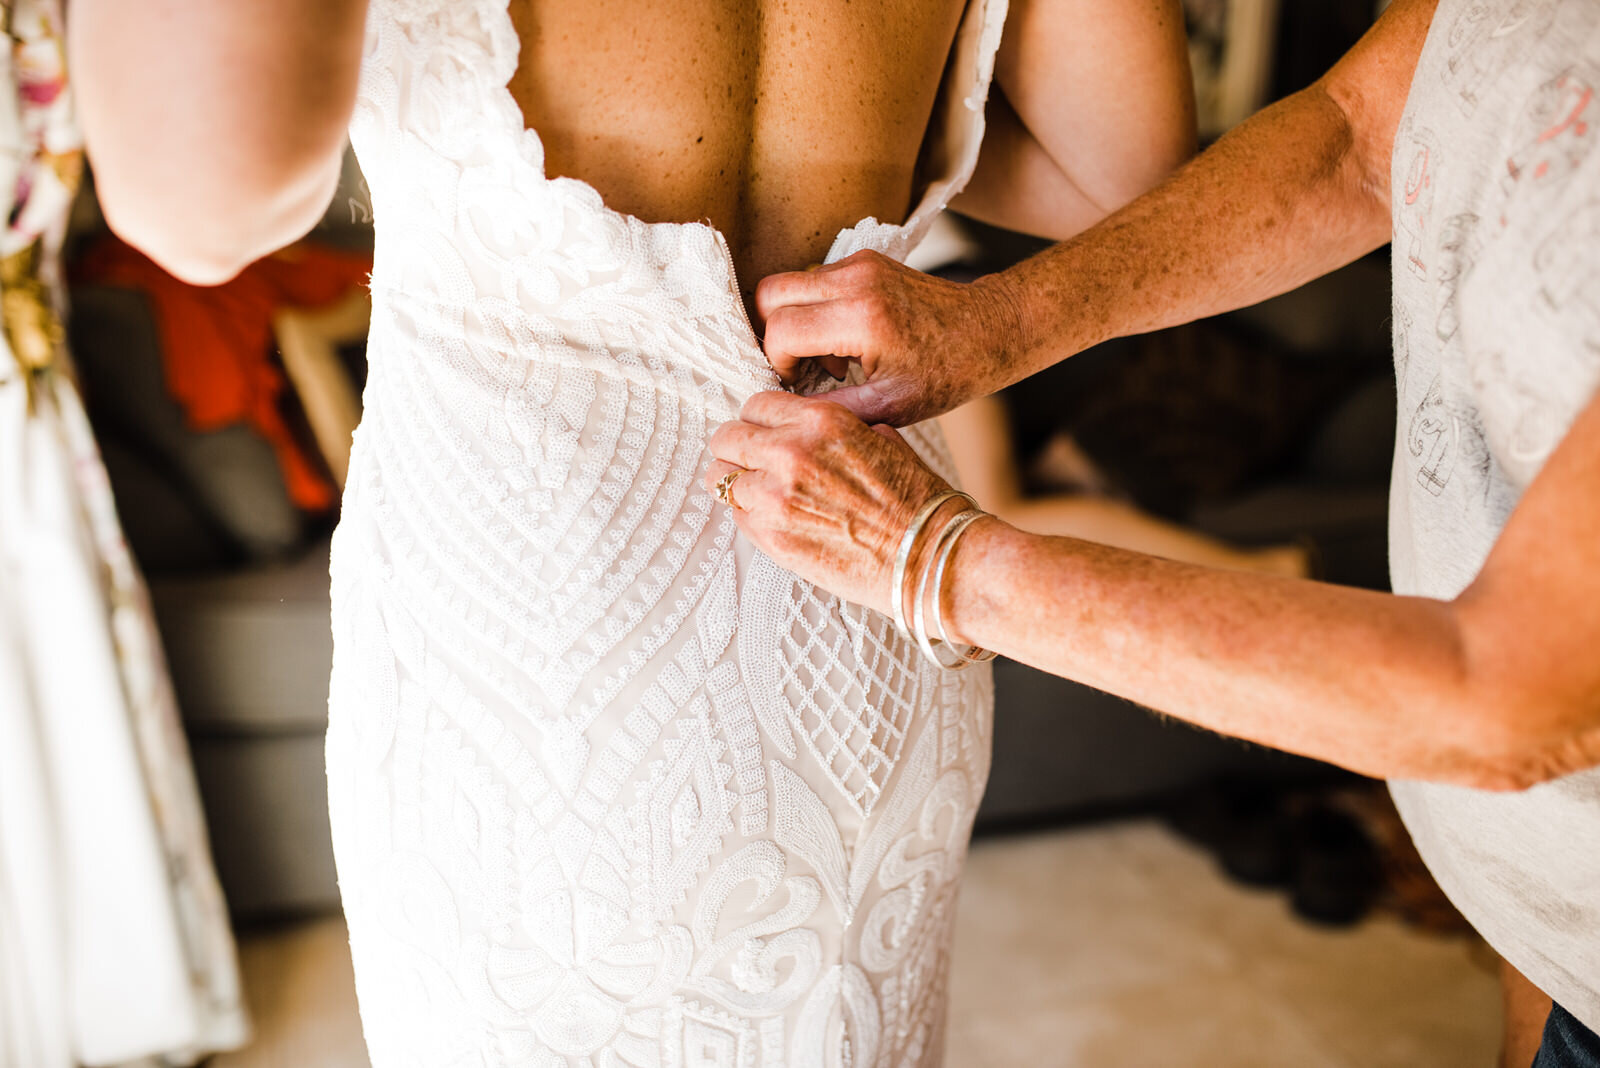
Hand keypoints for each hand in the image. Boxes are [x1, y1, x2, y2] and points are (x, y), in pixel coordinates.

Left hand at [705, 390, 951, 613]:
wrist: (929, 556)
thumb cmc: (915, 501)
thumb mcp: (882, 439)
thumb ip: (838, 429)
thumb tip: (810, 431)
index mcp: (821, 421)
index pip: (756, 404)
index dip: (758, 421)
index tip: (762, 435)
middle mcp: (791, 452)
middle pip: (727, 438)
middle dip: (736, 450)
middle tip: (748, 464)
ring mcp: (775, 497)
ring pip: (720, 479)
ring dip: (737, 485)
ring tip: (758, 496)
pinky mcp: (771, 538)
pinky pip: (736, 517)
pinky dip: (748, 517)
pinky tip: (775, 522)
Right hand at [756, 249, 1025, 426]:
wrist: (989, 329)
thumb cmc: (947, 374)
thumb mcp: (888, 406)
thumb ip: (831, 407)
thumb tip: (787, 407)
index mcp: (862, 318)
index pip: (781, 329)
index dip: (779, 361)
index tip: (800, 382)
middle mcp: (856, 280)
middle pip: (771, 293)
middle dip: (775, 334)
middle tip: (804, 366)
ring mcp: (860, 263)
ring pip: (789, 283)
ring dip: (796, 321)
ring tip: (831, 356)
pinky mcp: (865, 259)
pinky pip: (814, 279)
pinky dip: (816, 309)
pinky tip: (846, 339)